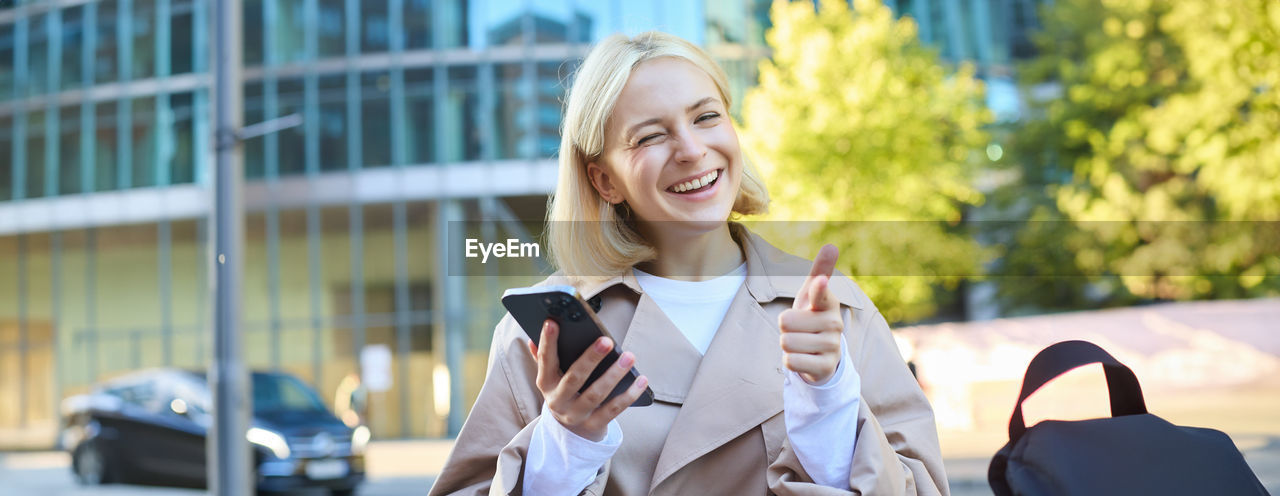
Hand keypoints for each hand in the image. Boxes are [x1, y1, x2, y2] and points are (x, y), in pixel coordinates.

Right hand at [527, 319, 648, 441]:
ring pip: (596, 394)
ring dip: (613, 375)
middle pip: (574, 378)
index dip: (547, 342)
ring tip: (629, 356)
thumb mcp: (551, 378)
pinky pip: (613, 410)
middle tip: (607, 341)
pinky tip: (641, 379)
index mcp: (546, 383)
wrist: (570, 432)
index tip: (553, 322)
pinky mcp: (594, 425)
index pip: (545, 360)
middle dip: (590, 358)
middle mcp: (558, 401)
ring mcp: (576, 415)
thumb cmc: (564, 392)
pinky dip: (628, 395)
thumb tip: (532, 338)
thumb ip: (543, 358)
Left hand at [778, 244, 843, 384]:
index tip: (820, 282)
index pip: (822, 293)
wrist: (824, 354)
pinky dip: (790, 361)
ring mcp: (832, 347)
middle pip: (785, 322)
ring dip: (787, 344)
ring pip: (786, 342)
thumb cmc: (813, 317)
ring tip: (801, 343)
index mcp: (829, 303)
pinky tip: (803, 358)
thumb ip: (820, 271)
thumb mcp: (812, 294)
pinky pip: (790, 362)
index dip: (818, 288)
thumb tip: (831, 246)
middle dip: (785, 328)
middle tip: (799, 330)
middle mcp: (835, 324)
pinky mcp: (825, 367)